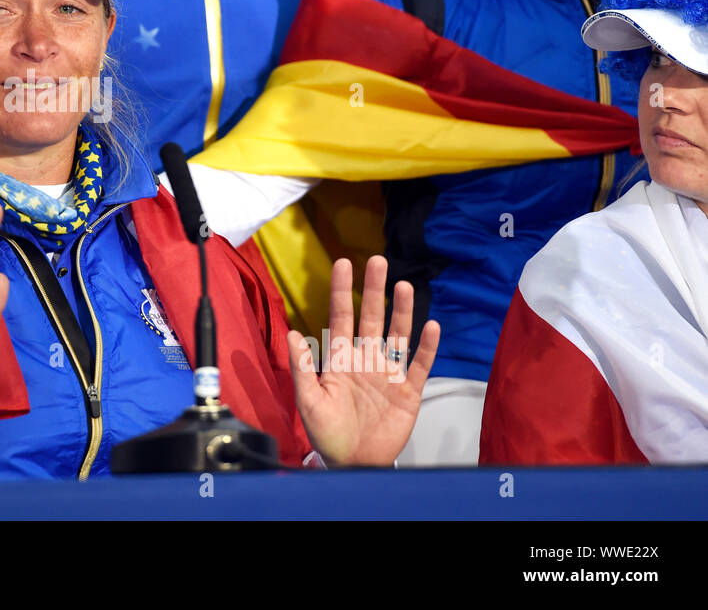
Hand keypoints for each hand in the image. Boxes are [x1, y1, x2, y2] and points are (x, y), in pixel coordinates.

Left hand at [287, 255, 438, 465]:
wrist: (353, 463)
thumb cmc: (327, 433)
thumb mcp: (309, 401)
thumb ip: (301, 368)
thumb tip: (291, 334)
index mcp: (340, 359)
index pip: (341, 317)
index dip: (341, 291)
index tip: (343, 263)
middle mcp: (366, 359)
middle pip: (371, 317)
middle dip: (374, 290)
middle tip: (377, 261)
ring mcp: (388, 373)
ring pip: (397, 334)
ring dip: (401, 311)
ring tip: (404, 286)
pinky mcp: (408, 391)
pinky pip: (420, 365)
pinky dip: (427, 347)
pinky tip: (431, 326)